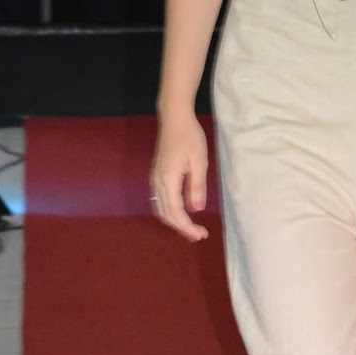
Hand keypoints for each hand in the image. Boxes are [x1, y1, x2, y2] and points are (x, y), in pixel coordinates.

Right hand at [149, 114, 209, 241]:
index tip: (201, 234)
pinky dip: (169, 211)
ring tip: (190, 228)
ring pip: (160, 208)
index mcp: (168, 180)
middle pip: (165, 214)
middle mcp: (157, 182)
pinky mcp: (156, 174)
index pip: (176, 212)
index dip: (187, 226)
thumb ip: (197, 186)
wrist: (174, 119)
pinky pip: (159, 200)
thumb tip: (196, 209)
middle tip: (198, 235)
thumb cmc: (189, 137)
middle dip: (181, 227)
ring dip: (174, 221)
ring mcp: (154, 178)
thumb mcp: (199, 162)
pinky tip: (180, 212)